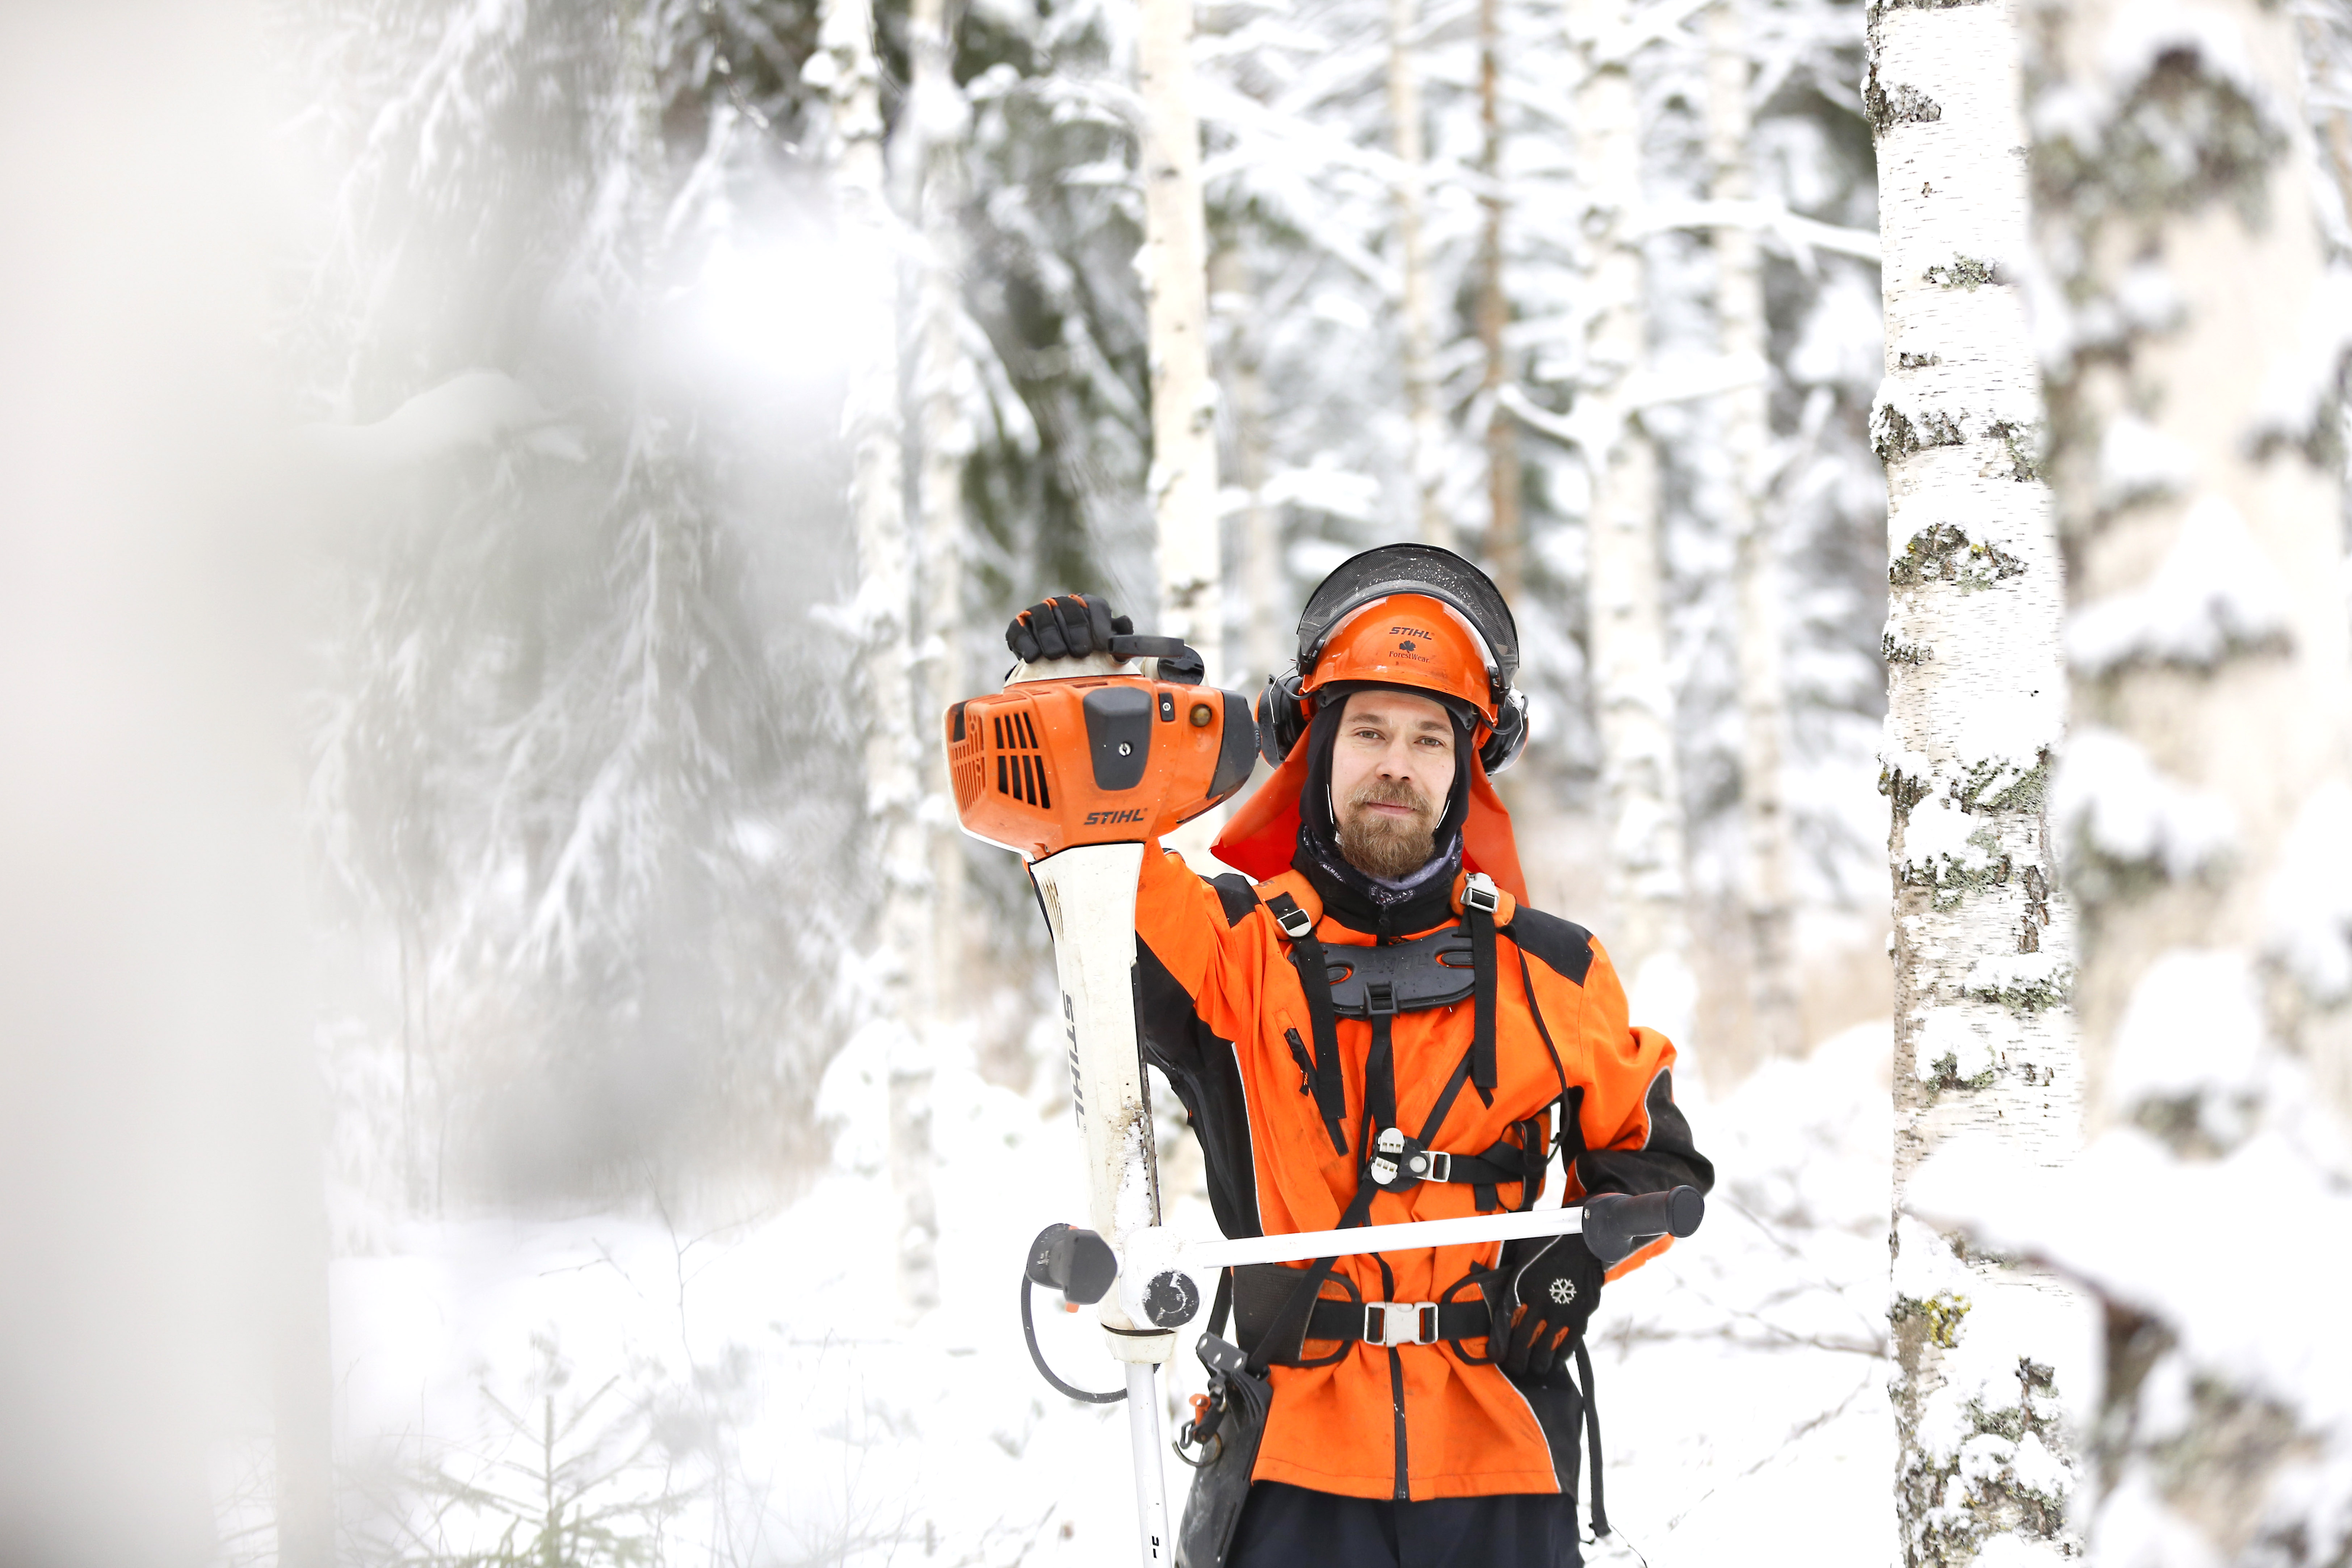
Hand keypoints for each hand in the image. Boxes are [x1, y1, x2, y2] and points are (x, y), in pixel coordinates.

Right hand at [1007, 594, 1131, 662]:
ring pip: (1043, 616)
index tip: (1101, 646)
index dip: (1099, 625)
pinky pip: (1020, 630)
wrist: (1050, 664)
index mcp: (1085, 604)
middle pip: (1068, 608)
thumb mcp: (1103, 645)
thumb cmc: (1082, 650)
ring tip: (1057, 655)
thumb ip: (1117, 636)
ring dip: (1050, 636)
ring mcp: (1038, 613)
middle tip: (1081, 653)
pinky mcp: (1018, 626)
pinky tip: (1034, 657)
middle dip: (1075, 630)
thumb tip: (1124, 623)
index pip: (1094, 606)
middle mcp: (1060, 603)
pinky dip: (1027, 643)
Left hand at [1499, 1233, 1603, 1378]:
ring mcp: (1560, 1312)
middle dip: (1517, 1362)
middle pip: (1522, 1345)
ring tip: (1535, 1368)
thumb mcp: (1520, 1256)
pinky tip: (1555, 1359)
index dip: (1498, 1346)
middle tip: (1516, 1368)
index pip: (1503, 1326)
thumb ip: (1508, 1276)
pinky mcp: (1580, 1317)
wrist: (1583, 1240)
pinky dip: (1559, 1357)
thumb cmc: (1547, 1244)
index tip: (1496, 1357)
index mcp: (1519, 1288)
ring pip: (1544, 1352)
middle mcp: (1538, 1303)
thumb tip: (1487, 1287)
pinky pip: (1567, 1347)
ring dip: (1538, 1365)